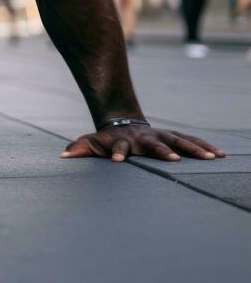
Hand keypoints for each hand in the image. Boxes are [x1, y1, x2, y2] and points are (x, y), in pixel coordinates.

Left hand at [61, 124, 223, 162]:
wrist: (123, 122)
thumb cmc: (107, 139)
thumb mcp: (92, 143)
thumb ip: (79, 149)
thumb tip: (62, 156)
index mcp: (123, 142)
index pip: (119, 148)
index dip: (117, 153)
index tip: (118, 161)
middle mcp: (144, 138)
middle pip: (154, 145)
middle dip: (163, 152)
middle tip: (174, 160)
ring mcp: (160, 136)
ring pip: (178, 141)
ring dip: (193, 149)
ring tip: (210, 157)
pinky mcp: (172, 137)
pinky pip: (190, 140)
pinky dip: (204, 145)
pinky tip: (220, 154)